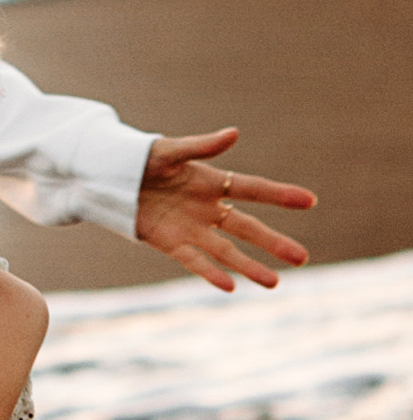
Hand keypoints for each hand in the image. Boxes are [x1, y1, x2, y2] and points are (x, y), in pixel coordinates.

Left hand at [134, 129, 314, 292]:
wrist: (110, 176)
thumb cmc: (143, 158)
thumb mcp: (169, 151)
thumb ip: (201, 146)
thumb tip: (234, 133)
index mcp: (211, 181)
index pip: (252, 189)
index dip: (280, 194)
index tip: (310, 200)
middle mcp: (207, 208)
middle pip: (246, 227)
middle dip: (273, 243)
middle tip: (302, 258)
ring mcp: (191, 228)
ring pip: (226, 251)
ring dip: (249, 266)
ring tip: (274, 283)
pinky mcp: (170, 243)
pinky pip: (194, 260)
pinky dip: (210, 273)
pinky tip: (230, 286)